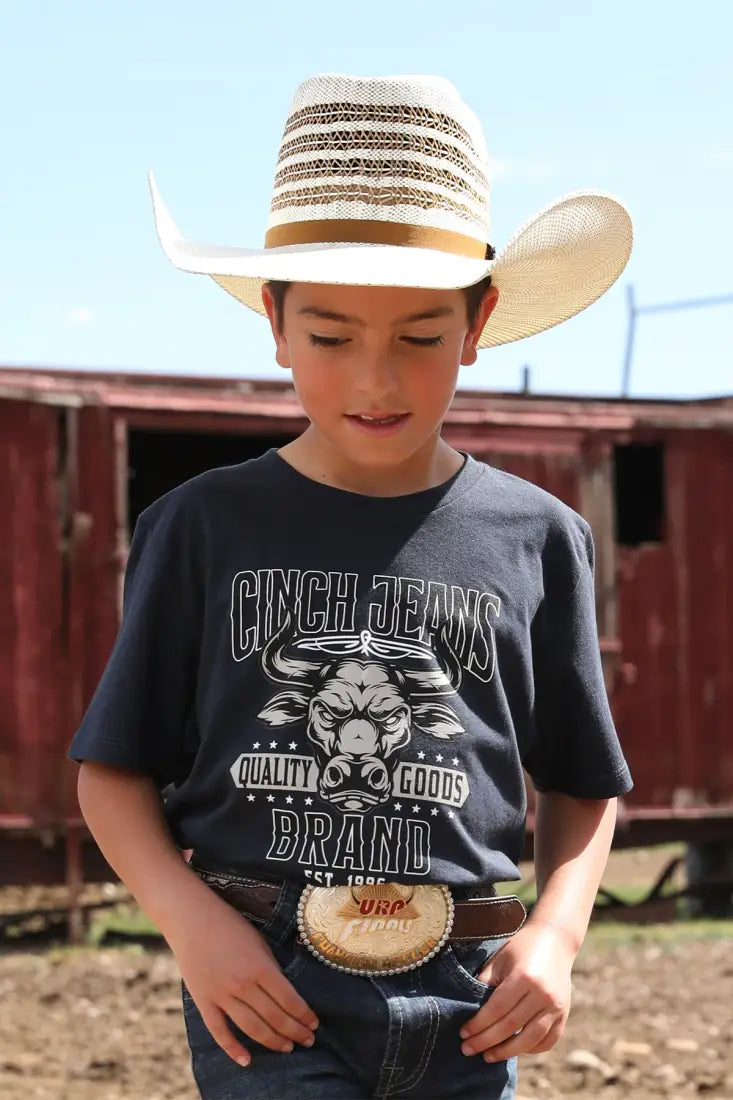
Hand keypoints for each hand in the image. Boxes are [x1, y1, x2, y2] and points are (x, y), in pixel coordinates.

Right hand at [167, 890, 318, 1066]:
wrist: (191, 918)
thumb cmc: (229, 924)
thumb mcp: (258, 941)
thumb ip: (270, 968)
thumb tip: (285, 992)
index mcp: (260, 966)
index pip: (290, 1000)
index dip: (304, 1016)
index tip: (314, 1024)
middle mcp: (242, 984)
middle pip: (275, 1017)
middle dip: (295, 1031)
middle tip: (308, 1040)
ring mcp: (221, 995)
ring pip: (252, 1028)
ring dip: (273, 1041)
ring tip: (288, 1048)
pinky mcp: (203, 1001)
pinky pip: (219, 1031)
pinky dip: (233, 1048)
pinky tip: (247, 1060)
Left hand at [459, 919, 573, 1061]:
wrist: (554, 939)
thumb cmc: (521, 947)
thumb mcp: (500, 959)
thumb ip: (486, 983)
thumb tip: (468, 1009)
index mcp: (524, 977)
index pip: (497, 1009)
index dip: (478, 1024)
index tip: (463, 1034)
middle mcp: (543, 994)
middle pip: (511, 1026)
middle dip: (486, 1041)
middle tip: (467, 1050)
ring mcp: (557, 1006)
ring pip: (530, 1039)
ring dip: (507, 1052)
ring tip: (488, 1057)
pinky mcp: (565, 1014)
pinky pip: (548, 1040)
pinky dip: (531, 1049)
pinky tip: (515, 1050)